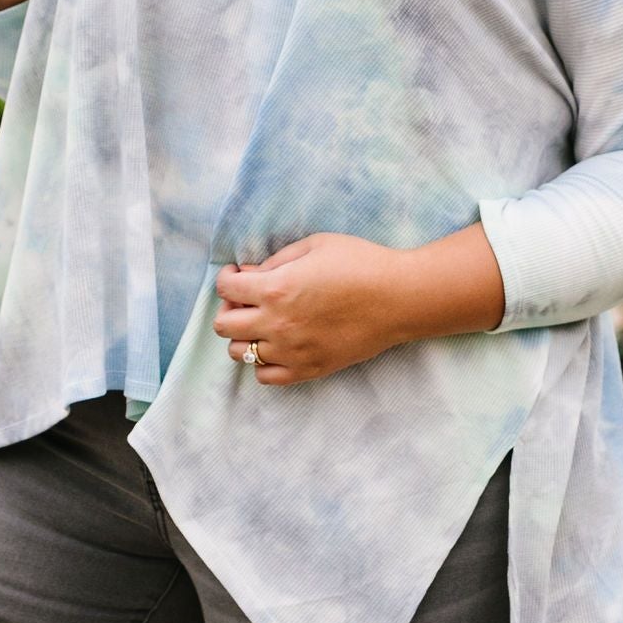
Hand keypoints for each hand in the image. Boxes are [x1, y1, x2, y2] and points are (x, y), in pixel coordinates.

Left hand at [214, 225, 505, 386]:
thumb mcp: (314, 246)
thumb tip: (251, 274)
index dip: (227, 278)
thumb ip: (276, 261)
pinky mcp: (309, 369)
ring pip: (240, 354)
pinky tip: (277, 346)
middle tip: (246, 300)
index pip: (225, 289)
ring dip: (243, 336)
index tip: (237, 276)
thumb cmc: (361, 263)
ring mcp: (291, 351)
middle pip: (223, 325)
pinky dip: (264, 362)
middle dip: (229, 308)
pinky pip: (266, 376)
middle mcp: (276, 323)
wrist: (399, 298)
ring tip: (262, 324)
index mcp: (275, 288)